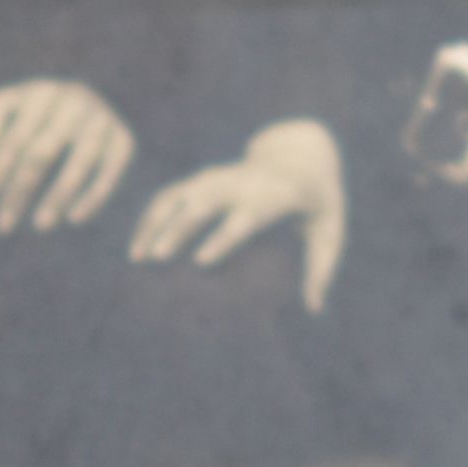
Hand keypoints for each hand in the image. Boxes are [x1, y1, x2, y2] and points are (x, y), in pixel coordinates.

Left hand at [0, 77, 139, 235]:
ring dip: (58, 198)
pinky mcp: (123, 140)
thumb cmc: (35, 111)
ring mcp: (102, 120)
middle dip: (19, 192)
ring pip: (78, 165)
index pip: (13, 140)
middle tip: (2, 227)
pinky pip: (109, 173)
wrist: (86, 102)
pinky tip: (74, 219)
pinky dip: (94, 197)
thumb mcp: (9, 104)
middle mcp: (75, 102)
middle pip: (42, 154)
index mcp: (42, 93)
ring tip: (40, 226)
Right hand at [131, 119, 346, 312]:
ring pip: (178, 196)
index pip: (245, 216)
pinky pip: (169, 195)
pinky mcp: (202, 179)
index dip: (222, 237)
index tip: (200, 262)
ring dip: (155, 223)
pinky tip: (137, 245)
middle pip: (204, 203)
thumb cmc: (318, 206)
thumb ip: (322, 270)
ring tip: (136, 258)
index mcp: (275, 195)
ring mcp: (218, 178)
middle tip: (159, 258)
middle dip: (179, 228)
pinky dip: (150, 217)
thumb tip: (314, 309)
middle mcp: (241, 183)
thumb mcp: (330, 233)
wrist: (301, 157)